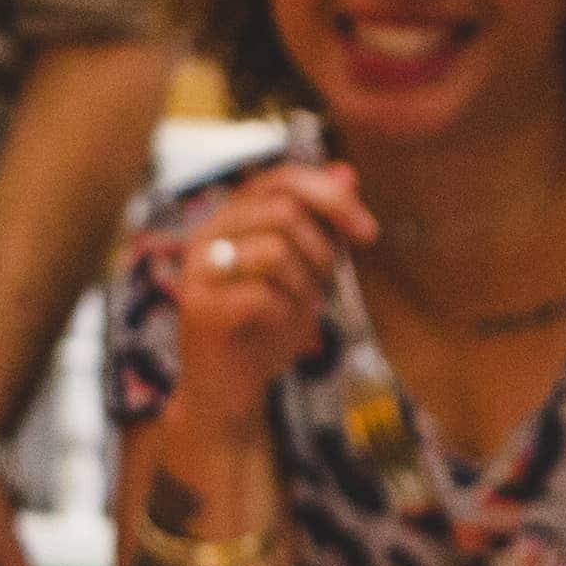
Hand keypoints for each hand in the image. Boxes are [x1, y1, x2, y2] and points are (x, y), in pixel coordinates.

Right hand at [159, 163, 373, 435]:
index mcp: (230, 218)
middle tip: (326, 285)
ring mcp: (198, 272)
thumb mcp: (304, 269)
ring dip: (304, 285)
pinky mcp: (199, 310)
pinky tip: (279, 328)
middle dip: (322, 249)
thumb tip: (347, 172)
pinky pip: (262, 295)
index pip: (283, 179)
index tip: (368, 233)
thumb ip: (321, 222)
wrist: (228, 393)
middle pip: (282, 210)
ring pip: (274, 250)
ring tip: (300, 308)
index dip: (333, 197)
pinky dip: (286, 314)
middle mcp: (206, 235)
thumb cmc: (265, 328)